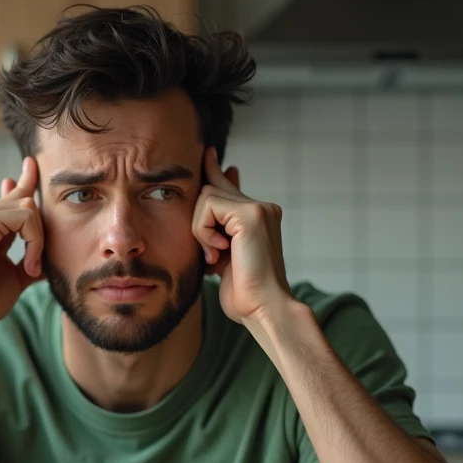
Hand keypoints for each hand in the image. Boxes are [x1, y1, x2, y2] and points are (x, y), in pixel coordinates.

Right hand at [0, 157, 43, 332]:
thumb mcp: (15, 278)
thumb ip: (30, 263)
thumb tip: (49, 262)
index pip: (11, 196)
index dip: (25, 180)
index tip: (32, 165)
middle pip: (25, 198)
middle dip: (41, 227)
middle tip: (33, 265)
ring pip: (29, 206)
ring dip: (38, 240)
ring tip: (30, 269)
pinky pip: (26, 217)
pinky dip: (34, 242)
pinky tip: (28, 266)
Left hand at [192, 147, 292, 326]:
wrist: (263, 308)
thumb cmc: (243, 293)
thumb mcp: (221, 256)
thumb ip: (215, 230)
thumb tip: (205, 207)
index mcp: (258, 216)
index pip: (229, 185)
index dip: (214, 170)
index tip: (207, 154)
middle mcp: (262, 207)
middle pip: (210, 190)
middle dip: (199, 223)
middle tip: (213, 255)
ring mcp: (259, 208)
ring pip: (206, 197)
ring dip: (200, 230)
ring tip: (216, 256)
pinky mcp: (251, 213)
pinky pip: (208, 206)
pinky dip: (203, 231)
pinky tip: (219, 252)